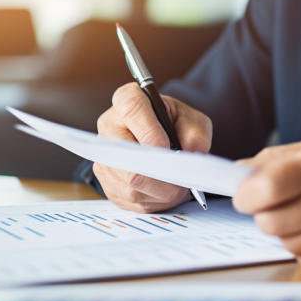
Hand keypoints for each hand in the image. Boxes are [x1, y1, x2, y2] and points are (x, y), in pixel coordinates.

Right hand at [94, 82, 212, 212]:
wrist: (160, 137)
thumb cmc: (174, 124)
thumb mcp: (192, 120)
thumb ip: (196, 133)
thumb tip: (193, 152)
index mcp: (127, 99)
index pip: (132, 110)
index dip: (150, 133)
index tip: (169, 149)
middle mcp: (109, 125)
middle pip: (126, 157)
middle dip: (159, 176)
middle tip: (182, 182)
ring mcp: (104, 154)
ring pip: (129, 184)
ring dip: (159, 192)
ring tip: (178, 189)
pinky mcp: (106, 179)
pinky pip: (128, 198)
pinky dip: (152, 201)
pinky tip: (165, 194)